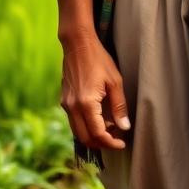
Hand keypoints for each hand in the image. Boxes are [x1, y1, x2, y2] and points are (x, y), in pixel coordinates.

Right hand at [59, 32, 130, 151]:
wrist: (77, 44)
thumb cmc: (98, 59)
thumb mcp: (114, 81)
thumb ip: (119, 106)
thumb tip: (124, 127)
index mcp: (86, 103)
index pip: (97, 134)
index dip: (110, 143)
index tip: (122, 143)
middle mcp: (72, 107)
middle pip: (85, 138)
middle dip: (101, 144)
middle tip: (116, 140)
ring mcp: (66, 105)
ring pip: (78, 132)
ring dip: (93, 137)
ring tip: (110, 131)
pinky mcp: (64, 101)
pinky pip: (74, 122)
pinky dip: (85, 127)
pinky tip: (98, 120)